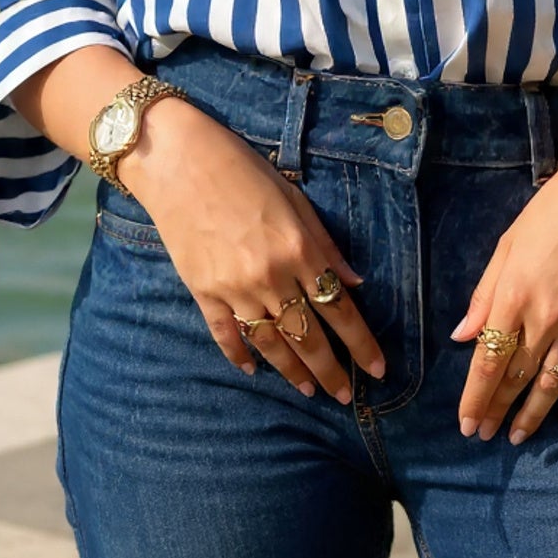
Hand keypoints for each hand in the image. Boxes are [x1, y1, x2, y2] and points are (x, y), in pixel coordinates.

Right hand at [120, 96, 387, 401]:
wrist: (178, 161)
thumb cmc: (242, 168)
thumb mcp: (293, 197)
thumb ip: (324, 243)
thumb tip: (353, 281)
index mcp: (298, 249)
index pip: (339, 309)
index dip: (361, 344)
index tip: (378, 370)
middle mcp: (270, 277)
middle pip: (308, 337)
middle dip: (331, 370)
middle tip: (345, 395)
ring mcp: (234, 289)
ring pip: (271, 344)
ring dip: (292, 372)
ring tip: (309, 391)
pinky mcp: (203, 293)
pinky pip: (226, 335)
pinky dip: (240, 356)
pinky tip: (253, 371)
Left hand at [452, 127, 557, 442]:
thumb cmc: (554, 208)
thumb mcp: (508, 243)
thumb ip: (485, 293)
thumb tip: (463, 336)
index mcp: (513, 294)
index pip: (487, 361)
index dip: (475, 398)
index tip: (466, 424)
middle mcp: (546, 316)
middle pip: (517, 377)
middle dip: (497, 409)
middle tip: (484, 435)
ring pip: (554, 384)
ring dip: (534, 414)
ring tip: (519, 436)